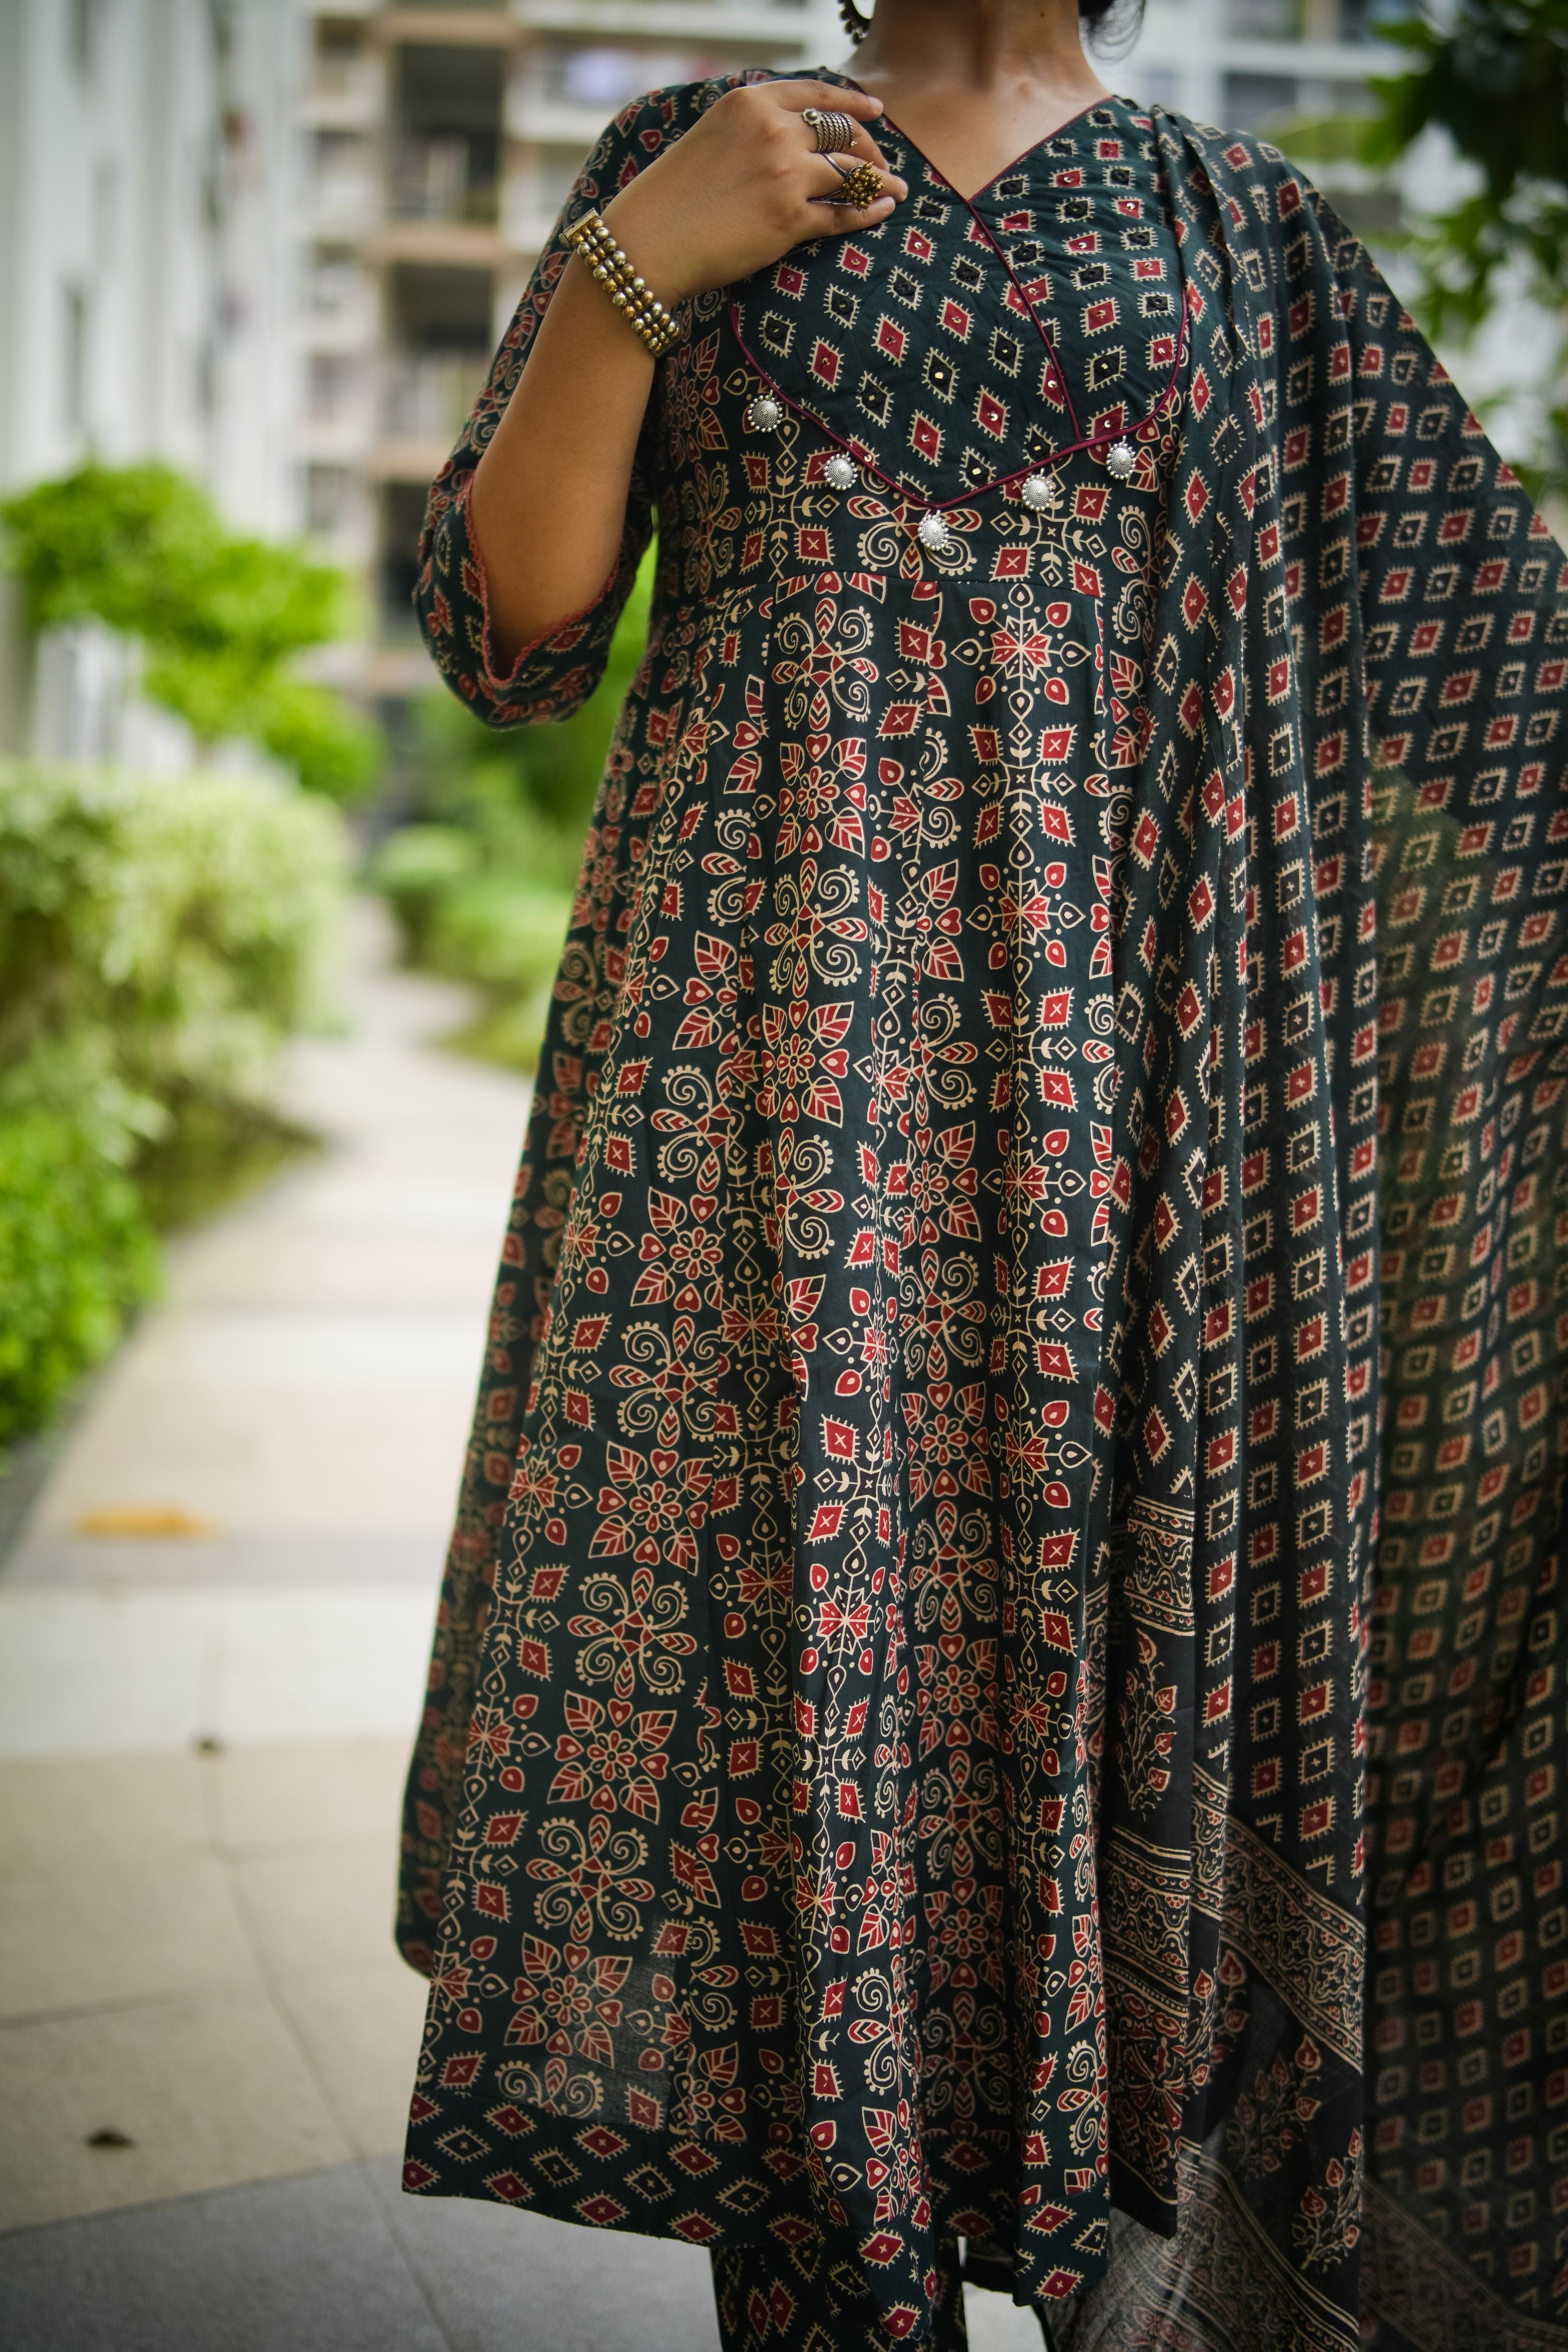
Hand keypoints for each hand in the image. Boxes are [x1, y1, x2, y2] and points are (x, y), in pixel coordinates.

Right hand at [599, 81, 905, 307]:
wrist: (648, 243)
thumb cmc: (671, 199)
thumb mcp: (710, 138)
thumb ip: (750, 129)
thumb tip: (788, 134)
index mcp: (750, 102)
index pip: (816, 95)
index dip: (852, 103)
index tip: (874, 111)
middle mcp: (773, 129)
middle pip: (842, 131)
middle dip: (870, 146)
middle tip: (882, 163)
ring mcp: (786, 173)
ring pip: (851, 171)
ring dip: (881, 180)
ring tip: (898, 190)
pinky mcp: (791, 218)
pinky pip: (844, 212)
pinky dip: (869, 210)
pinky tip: (883, 210)